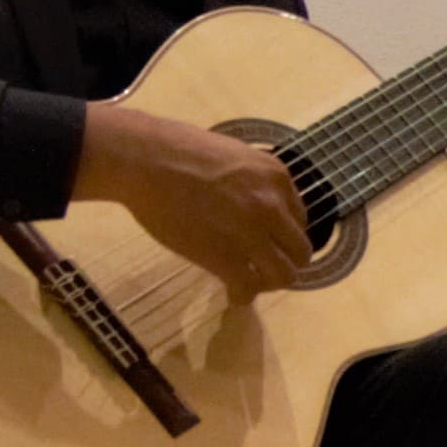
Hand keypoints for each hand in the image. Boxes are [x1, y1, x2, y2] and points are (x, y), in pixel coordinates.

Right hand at [75, 101, 311, 297]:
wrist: (145, 159)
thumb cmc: (178, 150)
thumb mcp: (236, 156)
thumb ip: (254, 181)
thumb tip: (255, 202)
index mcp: (277, 178)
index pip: (299, 219)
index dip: (283, 235)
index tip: (267, 241)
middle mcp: (273, 206)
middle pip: (300, 251)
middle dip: (284, 261)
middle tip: (263, 266)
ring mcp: (251, 234)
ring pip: (284, 275)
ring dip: (269, 282)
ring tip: (250, 281)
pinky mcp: (225, 257)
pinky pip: (248, 288)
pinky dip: (243, 296)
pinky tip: (233, 294)